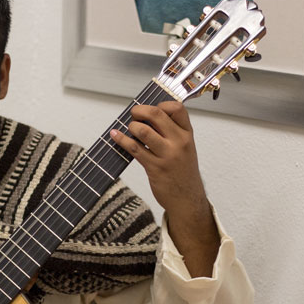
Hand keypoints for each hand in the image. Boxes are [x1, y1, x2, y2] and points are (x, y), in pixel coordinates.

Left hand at [110, 100, 219, 276]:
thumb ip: (171, 132)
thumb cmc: (182, 172)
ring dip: (131, 126)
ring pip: (143, 130)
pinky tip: (115, 136)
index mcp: (188, 134)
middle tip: (133, 114)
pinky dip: (122, 140)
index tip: (150, 109)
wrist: (187, 199)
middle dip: (140, 110)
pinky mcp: (155, 167)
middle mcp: (179, 142)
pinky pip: (135, 148)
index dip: (160, 104)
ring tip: (129, 129)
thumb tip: (146, 116)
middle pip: (156, 114)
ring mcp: (167, 155)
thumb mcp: (184, 148)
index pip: (177, 108)